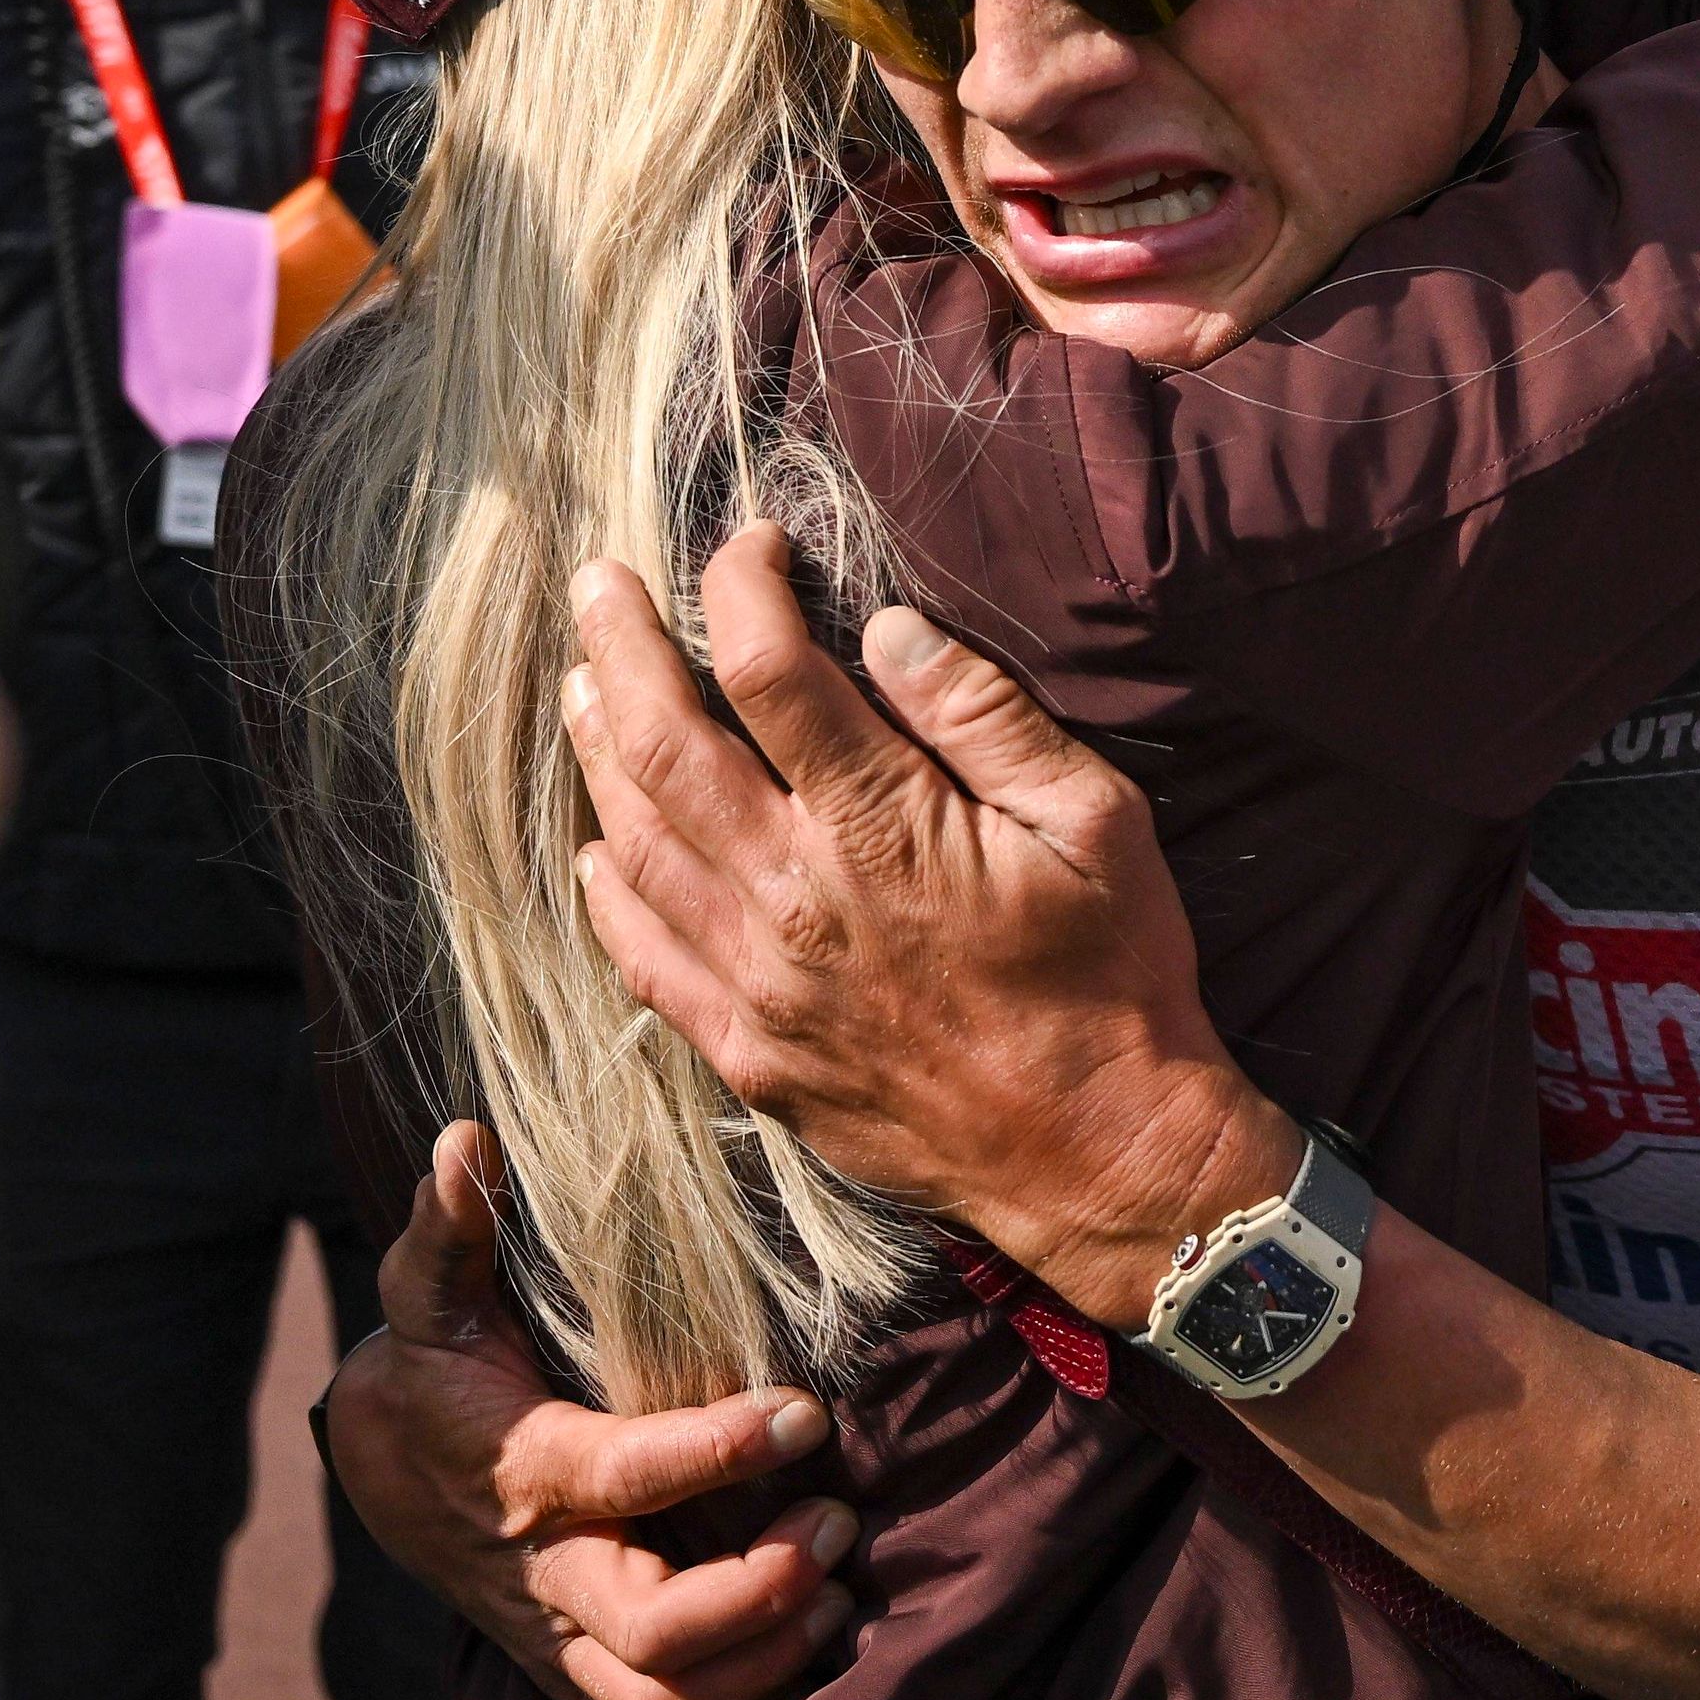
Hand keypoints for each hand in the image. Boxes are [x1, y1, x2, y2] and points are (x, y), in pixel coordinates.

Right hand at [323, 1122, 855, 1699]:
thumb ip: (453, 1227)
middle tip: (836, 1521)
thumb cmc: (434, 1366)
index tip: (804, 1409)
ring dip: (768, 1658)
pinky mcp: (579, 1675)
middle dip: (763, 1591)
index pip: (625, 1475)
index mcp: (523, 1472)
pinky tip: (799, 1646)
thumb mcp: (429, 1293)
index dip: (720, 1449)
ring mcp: (562, 1639)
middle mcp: (545, 1574)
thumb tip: (465, 1140)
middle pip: (656, 1635)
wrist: (384, 1471)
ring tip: (832, 1583)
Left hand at [562, 527, 1295, 1332]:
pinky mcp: (750, 1055)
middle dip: (621, 649)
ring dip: (598, 755)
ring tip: (584, 687)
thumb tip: (889, 628)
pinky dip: (607, 894)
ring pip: (636, 846)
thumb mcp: (1094, 820)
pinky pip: (646, 961)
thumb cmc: (1115, 976)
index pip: (772, 673)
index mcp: (882, 827)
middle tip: (599, 585)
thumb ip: (985, 716)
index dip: (742, 589)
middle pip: (665, 748)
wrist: (1099, 1153)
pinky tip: (598, 850)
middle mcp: (796, 898)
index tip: (750, 546)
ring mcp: (760, 984)